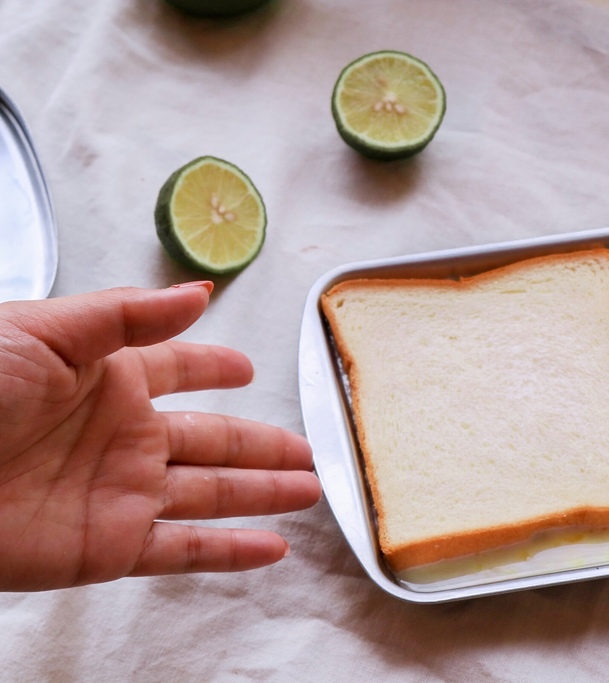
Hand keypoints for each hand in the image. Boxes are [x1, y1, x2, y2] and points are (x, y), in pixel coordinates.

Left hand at [0, 283, 321, 590]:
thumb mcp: (48, 331)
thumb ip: (128, 316)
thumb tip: (196, 293)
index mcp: (107, 378)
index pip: (179, 369)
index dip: (213, 366)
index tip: (245, 368)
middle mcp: (123, 436)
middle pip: (214, 440)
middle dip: (262, 444)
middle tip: (308, 448)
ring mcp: (121, 492)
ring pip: (213, 493)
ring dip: (262, 493)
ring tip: (309, 492)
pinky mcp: (110, 546)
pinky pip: (185, 551)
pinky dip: (231, 553)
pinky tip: (269, 549)